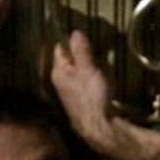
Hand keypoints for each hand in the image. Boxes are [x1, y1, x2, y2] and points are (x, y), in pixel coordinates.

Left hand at [51, 30, 149, 159]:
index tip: (87, 37)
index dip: (72, 41)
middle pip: (69, 60)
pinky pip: (84, 83)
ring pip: (78, 72)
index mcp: (58, 72)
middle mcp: (60, 82)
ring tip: (100, 66)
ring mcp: (69, 92)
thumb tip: (75, 32)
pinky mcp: (80, 101)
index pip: (60, 49)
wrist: (99, 127)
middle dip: (82, 54)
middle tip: (97, 51)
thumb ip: (81, 51)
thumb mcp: (88, 69)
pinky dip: (92, 78)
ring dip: (88, 67)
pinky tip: (101, 82)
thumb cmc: (92, 97)